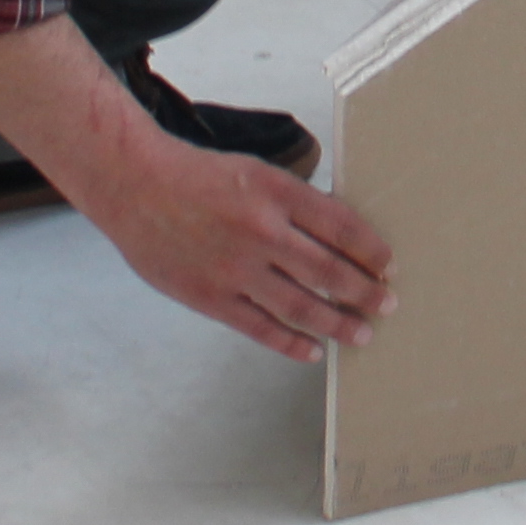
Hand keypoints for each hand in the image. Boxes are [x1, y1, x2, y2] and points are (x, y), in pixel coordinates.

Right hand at [81, 138, 398, 359]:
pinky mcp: (209, 296)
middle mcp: (261, 230)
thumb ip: (294, 203)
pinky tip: (312, 351)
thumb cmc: (199, 176)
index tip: (389, 266)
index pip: (341, 225)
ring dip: (337, 323)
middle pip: (328, 270)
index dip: (371, 250)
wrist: (136, 185)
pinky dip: (290, 343)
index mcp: (277, 192)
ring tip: (362, 334)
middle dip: (364, 291)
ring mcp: (235, 267)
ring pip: (300, 305)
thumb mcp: (257, 172)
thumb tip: (338, 235)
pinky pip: (259, 327)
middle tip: (387, 304)